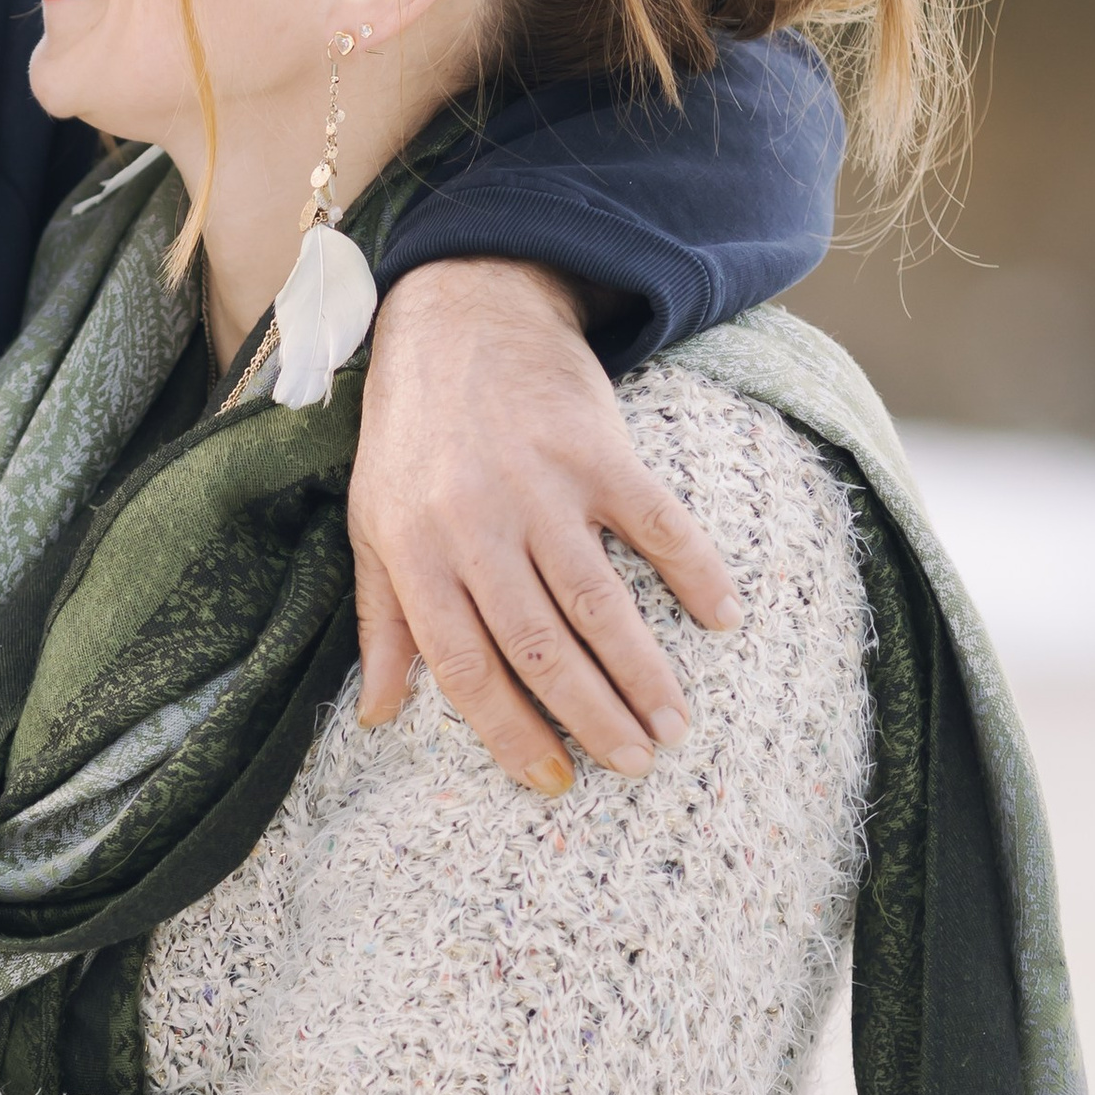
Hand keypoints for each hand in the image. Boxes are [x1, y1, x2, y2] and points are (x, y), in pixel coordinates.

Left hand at [350, 262, 742, 790]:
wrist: (458, 314)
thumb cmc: (410, 434)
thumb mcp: (371, 524)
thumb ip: (381, 621)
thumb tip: (378, 715)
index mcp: (414, 554)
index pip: (466, 670)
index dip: (511, 733)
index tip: (553, 779)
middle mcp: (476, 527)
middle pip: (541, 649)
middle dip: (592, 718)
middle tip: (636, 765)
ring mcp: (541, 487)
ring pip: (600, 603)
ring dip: (644, 672)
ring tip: (674, 725)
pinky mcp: (598, 448)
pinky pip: (657, 524)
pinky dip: (695, 572)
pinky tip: (723, 619)